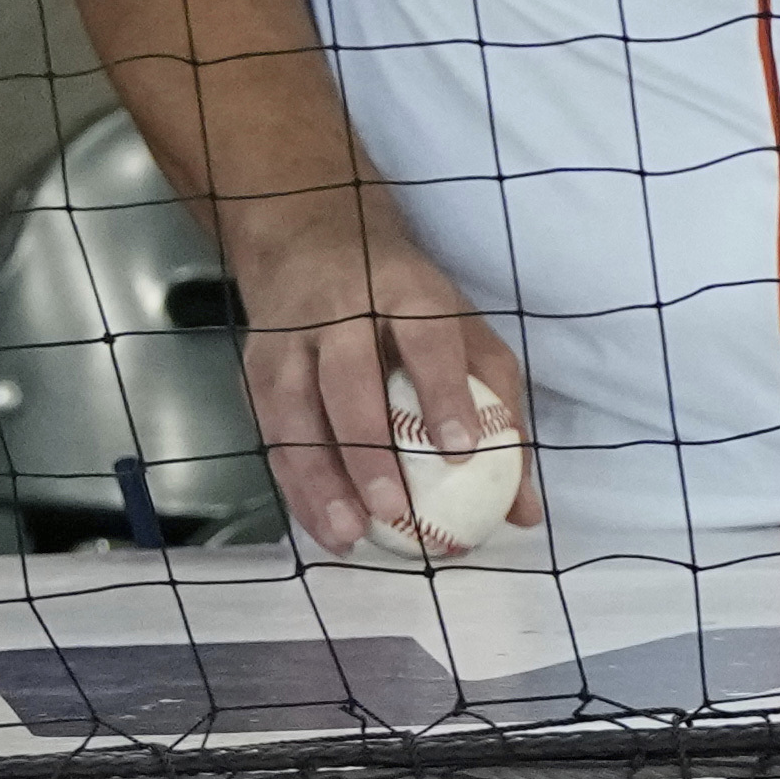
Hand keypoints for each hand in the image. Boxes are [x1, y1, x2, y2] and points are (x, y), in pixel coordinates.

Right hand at [224, 207, 539, 559]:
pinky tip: (323, 526)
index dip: (442, 395)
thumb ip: (501, 414)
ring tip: (350, 534)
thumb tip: (524, 510)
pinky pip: (271, 434)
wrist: (308, 244)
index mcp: (406, 294)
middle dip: (366, 448)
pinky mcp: (255, 369)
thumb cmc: (407, 303)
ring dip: (318, 478)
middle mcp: (339, 312)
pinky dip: (295, 486)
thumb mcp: (466, 335)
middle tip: (393, 508)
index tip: (460, 453)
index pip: (426, 341)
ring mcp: (288, 340)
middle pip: (346, 380)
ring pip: (294, 412)